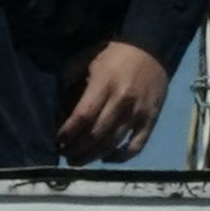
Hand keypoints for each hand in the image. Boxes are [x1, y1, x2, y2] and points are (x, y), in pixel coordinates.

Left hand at [57, 39, 172, 163]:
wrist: (152, 48)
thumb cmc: (113, 55)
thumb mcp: (85, 59)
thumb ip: (70, 82)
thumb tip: (59, 110)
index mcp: (104, 84)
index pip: (83, 116)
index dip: (68, 131)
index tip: (57, 139)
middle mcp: (122, 101)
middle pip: (96, 134)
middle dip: (77, 148)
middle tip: (65, 154)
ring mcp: (138, 113)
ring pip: (113, 143)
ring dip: (93, 156)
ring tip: (78, 162)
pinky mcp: (151, 120)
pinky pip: (136, 145)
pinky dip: (121, 157)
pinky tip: (107, 159)